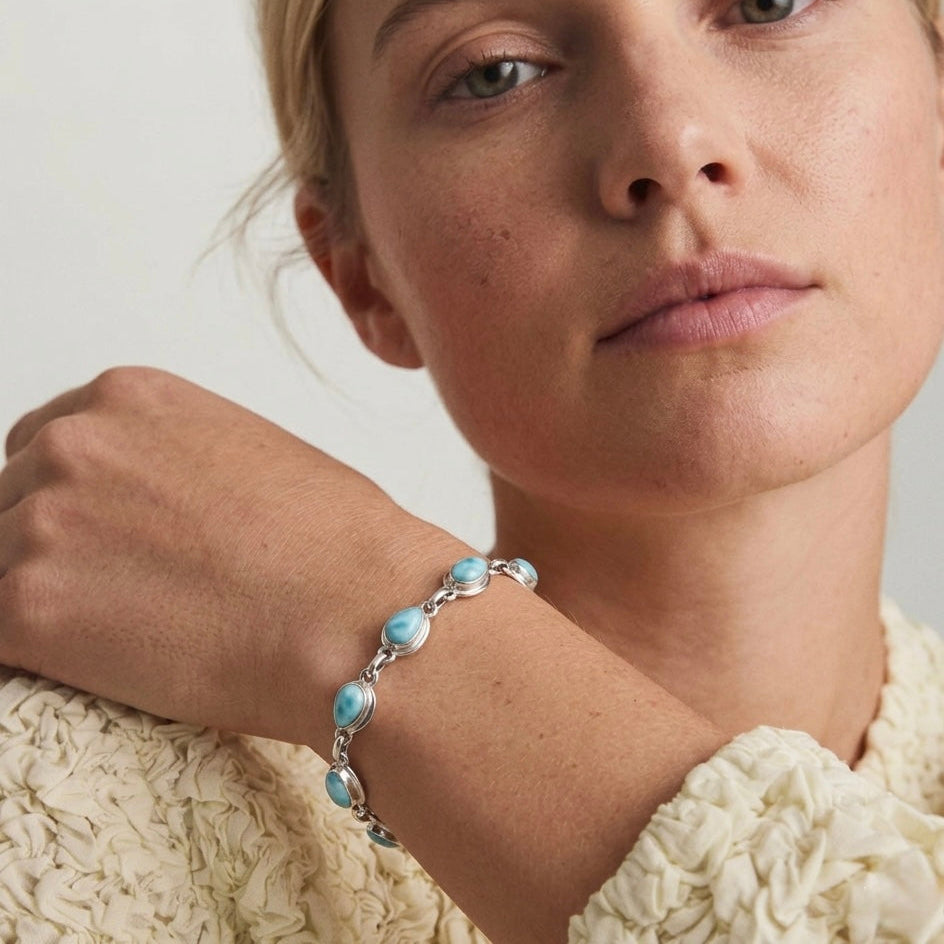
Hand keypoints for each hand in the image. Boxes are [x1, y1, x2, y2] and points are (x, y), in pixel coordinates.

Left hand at [0, 367, 437, 744]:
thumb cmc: (339, 544)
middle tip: (115, 595)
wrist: (358, 610)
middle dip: (52, 547)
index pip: (45, 442)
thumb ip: (175, 466)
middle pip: (10, 500)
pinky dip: (27, 656)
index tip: (91, 536)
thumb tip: (152, 513)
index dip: (66, 497)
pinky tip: (86, 668)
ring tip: (118, 637)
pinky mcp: (28, 608)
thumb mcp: (251, 457)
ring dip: (42, 600)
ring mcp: (43, 522)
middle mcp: (74, 443)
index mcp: (131, 397)